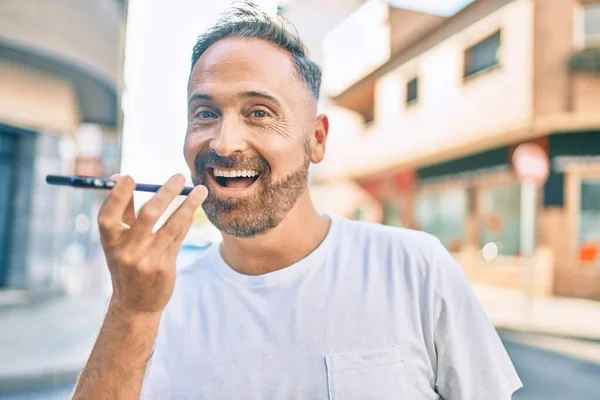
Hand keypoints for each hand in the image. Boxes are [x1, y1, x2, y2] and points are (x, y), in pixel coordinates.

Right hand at [98, 174, 207, 314]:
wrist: (135, 303)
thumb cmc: (126, 262)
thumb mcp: (118, 241)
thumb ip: (121, 210)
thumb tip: (120, 176)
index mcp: (110, 242)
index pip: (108, 215)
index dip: (117, 195)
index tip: (129, 177)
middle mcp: (126, 251)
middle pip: (148, 215)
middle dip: (166, 193)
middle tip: (179, 176)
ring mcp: (146, 260)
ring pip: (172, 225)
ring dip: (188, 204)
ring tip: (200, 190)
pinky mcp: (164, 267)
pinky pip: (180, 237)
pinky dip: (188, 219)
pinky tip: (196, 207)